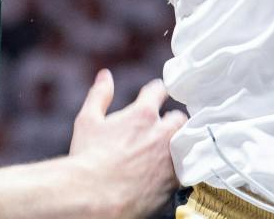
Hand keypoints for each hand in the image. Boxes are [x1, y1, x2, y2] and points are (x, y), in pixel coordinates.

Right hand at [67, 71, 183, 218]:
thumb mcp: (88, 121)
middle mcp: (161, 133)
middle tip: (162, 127)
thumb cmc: (88, 160)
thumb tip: (105, 76)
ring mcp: (170, 159)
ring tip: (167, 151)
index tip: (155, 94)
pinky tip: (168, 173)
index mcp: (142, 114)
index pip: (159, 90)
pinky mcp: (174, 183)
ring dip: (178, 144)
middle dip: (171, 120)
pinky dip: (179, 168)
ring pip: (185, 144)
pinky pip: (186, 170)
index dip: (156, 91)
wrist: (96, 199)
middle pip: (179, 117)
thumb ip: (99, 95)